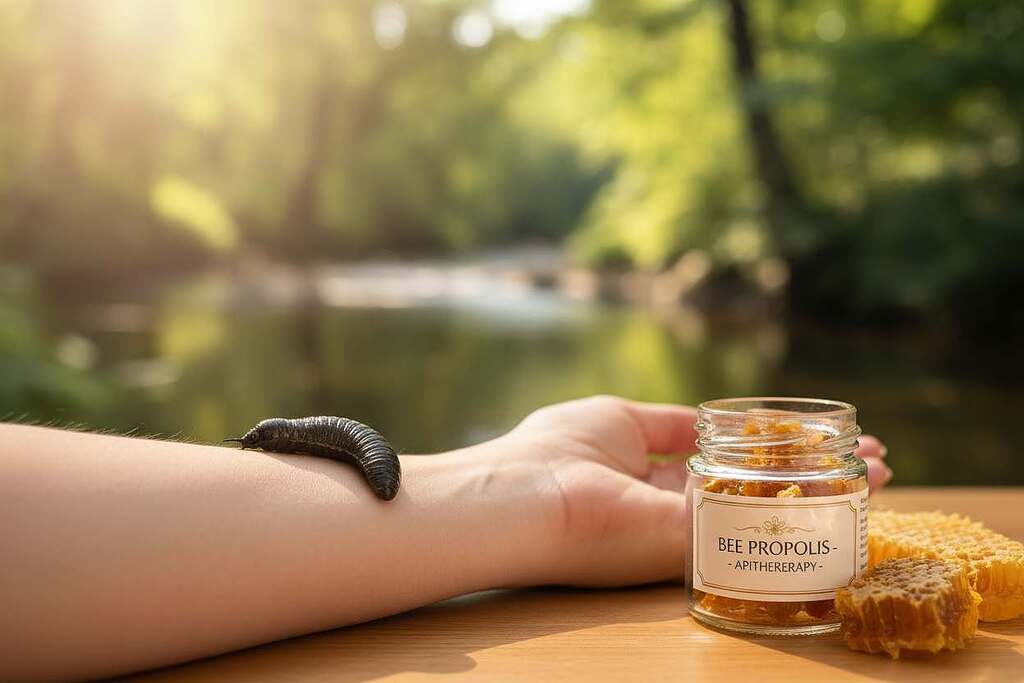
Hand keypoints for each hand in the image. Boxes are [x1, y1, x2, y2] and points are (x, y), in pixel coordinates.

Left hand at [506, 395, 891, 587]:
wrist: (525, 498)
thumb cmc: (557, 452)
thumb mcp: (620, 422)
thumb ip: (666, 427)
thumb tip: (705, 420)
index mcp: (652, 479)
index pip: (725, 466)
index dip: (770, 451)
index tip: (813, 437)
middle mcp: (677, 511)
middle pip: (756, 490)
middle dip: (812, 473)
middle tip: (868, 461)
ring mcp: (688, 532)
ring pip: (769, 509)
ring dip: (824, 488)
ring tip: (876, 471)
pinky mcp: (694, 549)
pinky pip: (762, 525)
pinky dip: (810, 504)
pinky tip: (850, 488)